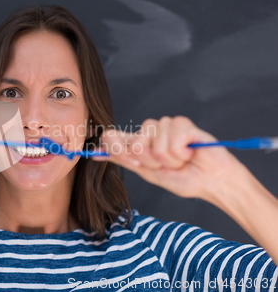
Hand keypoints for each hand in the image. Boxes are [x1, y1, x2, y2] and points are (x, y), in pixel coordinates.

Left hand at [91, 116, 245, 200]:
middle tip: (166, 166)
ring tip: (181, 161)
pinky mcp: (183, 124)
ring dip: (168, 158)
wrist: (212, 183)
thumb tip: (95, 154)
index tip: (128, 160)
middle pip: (135, 142)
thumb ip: (124, 160)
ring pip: (154, 140)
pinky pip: (172, 138)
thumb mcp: (148, 172)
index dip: (115, 147)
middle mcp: (150, 132)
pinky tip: (190, 153)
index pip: (114, 136)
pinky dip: (181, 153)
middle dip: (151, 161)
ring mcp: (166, 126)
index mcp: (139, 144)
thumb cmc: (183, 179)